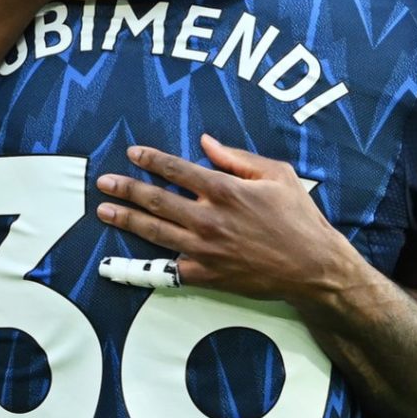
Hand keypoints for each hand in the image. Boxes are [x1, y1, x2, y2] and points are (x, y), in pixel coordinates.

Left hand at [96, 134, 347, 302]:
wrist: (312, 268)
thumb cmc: (299, 217)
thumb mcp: (277, 175)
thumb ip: (237, 157)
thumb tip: (204, 142)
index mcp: (224, 190)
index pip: (176, 169)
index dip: (152, 160)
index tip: (133, 153)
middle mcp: (208, 219)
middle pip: (156, 199)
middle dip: (127, 188)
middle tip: (104, 182)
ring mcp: (204, 249)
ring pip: (155, 230)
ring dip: (127, 219)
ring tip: (104, 210)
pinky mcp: (206, 275)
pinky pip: (170, 266)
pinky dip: (147, 261)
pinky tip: (125, 257)